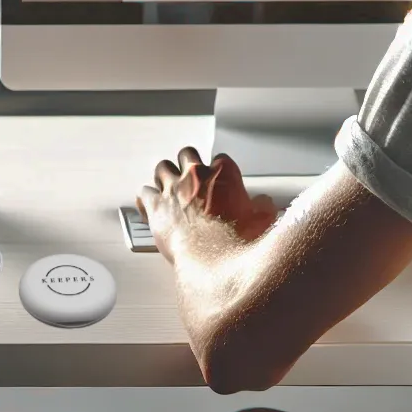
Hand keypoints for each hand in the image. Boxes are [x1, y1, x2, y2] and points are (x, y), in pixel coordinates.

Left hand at [137, 148, 277, 256]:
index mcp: (222, 173)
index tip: (219, 178)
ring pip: (162, 167)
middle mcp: (196, 174)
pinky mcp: (156, 205)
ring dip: (165, 175)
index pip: (220, 158)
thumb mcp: (260, 221)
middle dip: (187, 162)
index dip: (218, 169)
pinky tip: (149, 202)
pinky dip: (147, 196)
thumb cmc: (234, 240)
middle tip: (188, 174)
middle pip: (187, 153)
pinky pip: (145, 191)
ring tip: (167, 184)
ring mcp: (173, 188)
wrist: (209, 257)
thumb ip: (264, 208)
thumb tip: (267, 204)